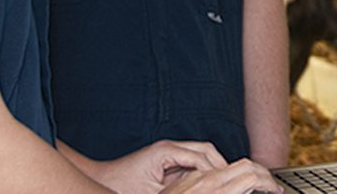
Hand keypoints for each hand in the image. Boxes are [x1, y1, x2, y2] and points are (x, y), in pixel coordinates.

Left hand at [87, 140, 227, 193]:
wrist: (100, 179)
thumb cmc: (120, 186)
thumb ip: (180, 190)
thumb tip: (200, 188)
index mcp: (166, 152)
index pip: (202, 159)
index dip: (217, 173)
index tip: (229, 185)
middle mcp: (169, 147)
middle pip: (206, 150)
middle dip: (221, 166)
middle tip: (235, 182)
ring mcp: (168, 151)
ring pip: (202, 154)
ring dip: (214, 168)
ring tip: (226, 184)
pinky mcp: (166, 159)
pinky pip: (192, 162)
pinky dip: (203, 171)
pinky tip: (209, 186)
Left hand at [160, 158, 282, 193]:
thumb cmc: (151, 193)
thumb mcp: (203, 193)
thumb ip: (225, 192)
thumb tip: (243, 188)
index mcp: (208, 187)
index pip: (249, 174)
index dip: (268, 181)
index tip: (277, 191)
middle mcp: (202, 177)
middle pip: (243, 165)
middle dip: (262, 175)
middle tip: (273, 188)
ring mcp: (194, 176)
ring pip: (230, 166)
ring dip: (248, 174)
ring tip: (258, 186)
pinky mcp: (187, 179)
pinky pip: (216, 172)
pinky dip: (231, 177)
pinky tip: (233, 186)